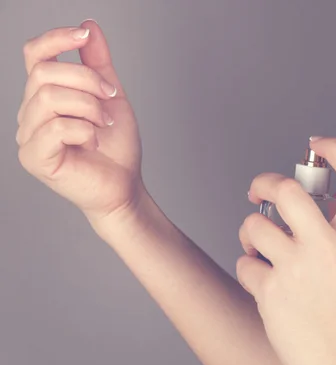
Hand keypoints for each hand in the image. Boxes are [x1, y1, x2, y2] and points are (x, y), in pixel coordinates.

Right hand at [16, 20, 143, 226]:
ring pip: (49, 97)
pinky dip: (84, 129)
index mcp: (45, 95)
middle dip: (87, 81)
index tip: (83, 37)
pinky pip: (54, 127)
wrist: (124, 185)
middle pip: (45, 73)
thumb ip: (98, 64)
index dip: (55, 38)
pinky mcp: (34, 157)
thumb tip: (89, 26)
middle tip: (111, 98)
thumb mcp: (111, 96)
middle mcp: (29, 112)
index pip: (35, 55)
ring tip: (104, 123)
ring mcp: (28, 136)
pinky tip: (94, 141)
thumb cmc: (115, 146)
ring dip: (88, 107)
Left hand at [237, 137, 335, 364]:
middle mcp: (327, 248)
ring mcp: (297, 269)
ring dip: (250, 232)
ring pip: (255, 225)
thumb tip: (327, 207)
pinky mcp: (271, 291)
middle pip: (288, 189)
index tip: (318, 145)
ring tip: (258, 247)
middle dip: (264, 182)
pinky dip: (249, 269)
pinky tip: (262, 283)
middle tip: (258, 190)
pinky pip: (245, 264)